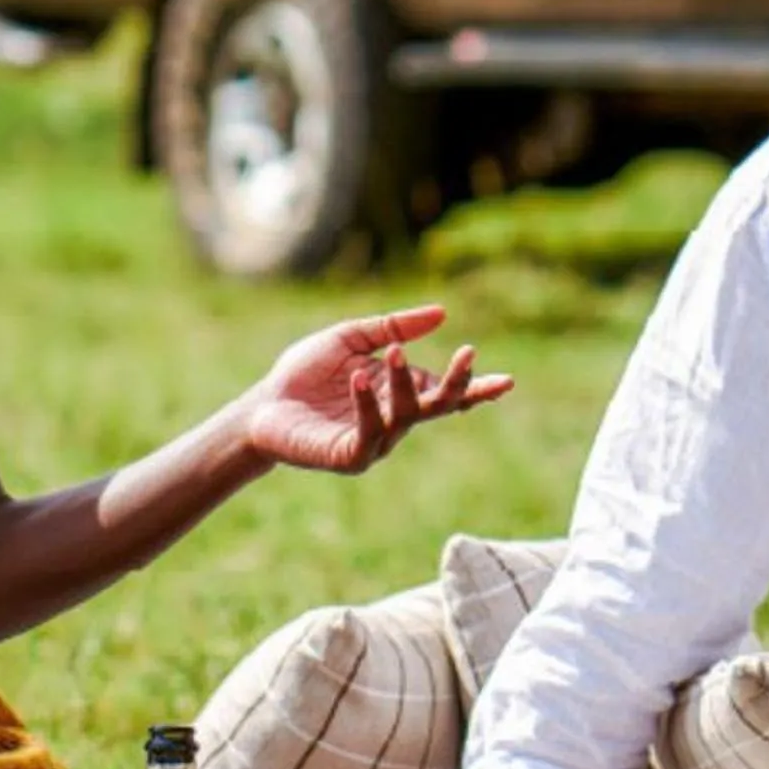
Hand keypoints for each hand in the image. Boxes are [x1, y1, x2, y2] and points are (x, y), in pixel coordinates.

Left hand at [241, 303, 510, 476]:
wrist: (263, 403)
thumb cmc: (306, 372)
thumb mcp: (351, 338)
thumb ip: (393, 328)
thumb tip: (442, 313)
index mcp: (399, 391)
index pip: (445, 392)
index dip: (473, 387)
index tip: (506, 380)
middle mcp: (394, 419)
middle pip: (436, 405)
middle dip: (456, 384)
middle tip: (468, 356)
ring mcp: (375, 440)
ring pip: (404, 416)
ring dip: (404, 384)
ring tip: (393, 353)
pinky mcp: (349, 455)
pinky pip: (368, 433)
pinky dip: (368, 405)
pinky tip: (361, 380)